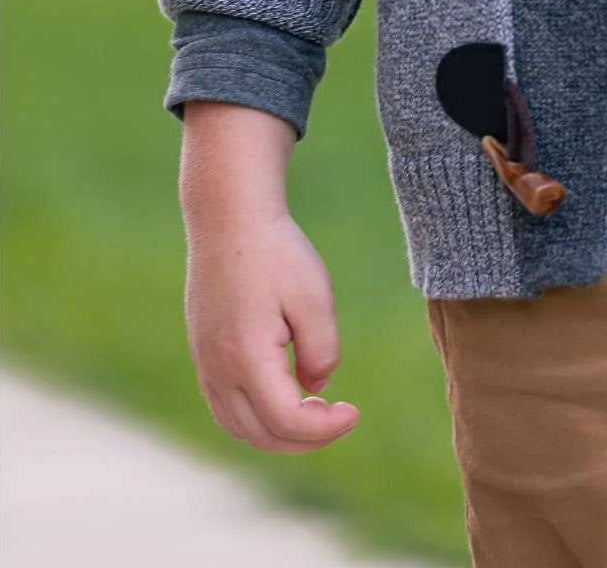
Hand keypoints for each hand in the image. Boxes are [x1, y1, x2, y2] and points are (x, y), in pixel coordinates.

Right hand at [185, 209, 359, 452]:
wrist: (229, 217)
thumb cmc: (276, 252)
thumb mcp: (314, 297)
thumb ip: (322, 351)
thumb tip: (316, 388)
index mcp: (246, 359)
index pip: (286, 422)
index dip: (325, 429)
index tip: (354, 412)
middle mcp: (217, 370)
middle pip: (260, 436)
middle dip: (304, 439)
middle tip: (339, 418)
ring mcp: (204, 364)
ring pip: (237, 427)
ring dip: (277, 432)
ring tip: (314, 411)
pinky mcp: (202, 353)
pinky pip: (225, 406)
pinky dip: (255, 416)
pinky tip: (285, 393)